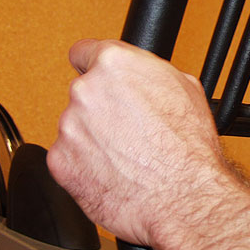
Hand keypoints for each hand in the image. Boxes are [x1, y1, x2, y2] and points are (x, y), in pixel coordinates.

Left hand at [47, 39, 226, 244]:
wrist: (183, 197)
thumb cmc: (189, 148)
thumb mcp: (185, 89)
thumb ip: (148, 75)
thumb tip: (141, 77)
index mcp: (115, 64)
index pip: (84, 52)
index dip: (92, 65)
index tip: (93, 75)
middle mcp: (86, 90)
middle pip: (84, 94)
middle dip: (101, 110)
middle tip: (129, 131)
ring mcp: (69, 127)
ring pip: (76, 129)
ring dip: (94, 140)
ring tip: (127, 157)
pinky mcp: (60, 162)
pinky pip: (68, 159)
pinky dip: (85, 167)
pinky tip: (114, 173)